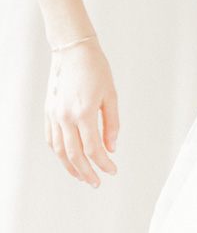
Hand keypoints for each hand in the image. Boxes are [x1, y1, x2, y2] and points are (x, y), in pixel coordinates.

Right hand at [45, 41, 118, 186]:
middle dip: (87, 172)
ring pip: (60, 151)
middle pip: (75, 156)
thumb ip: (111, 123)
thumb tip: (111, 148)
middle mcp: (66, 117)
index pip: (93, 149)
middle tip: (97, 182)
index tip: (112, 170)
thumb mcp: (110, 94)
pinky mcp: (49, 112)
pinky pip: (52, 139)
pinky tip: (68, 158)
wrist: (73, 50)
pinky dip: (59, 153)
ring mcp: (54, 115)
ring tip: (82, 176)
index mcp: (84, 112)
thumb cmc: (95, 68)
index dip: (103, 163)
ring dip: (71, 167)